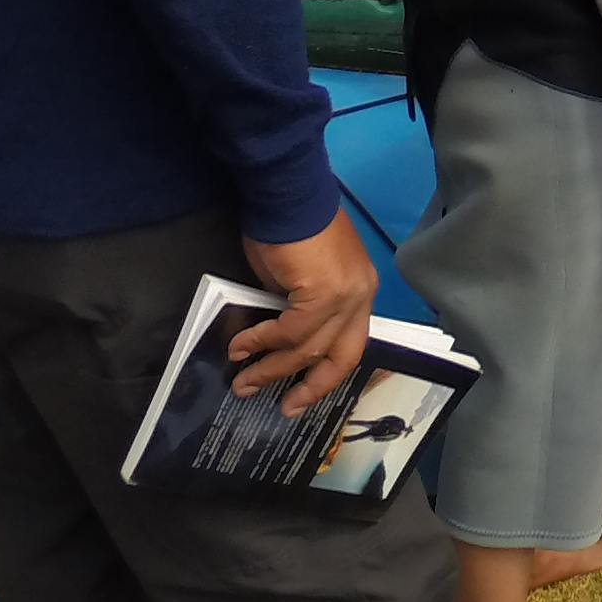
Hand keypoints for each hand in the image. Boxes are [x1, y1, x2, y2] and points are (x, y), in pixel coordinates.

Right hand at [227, 207, 377, 415]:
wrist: (287, 193)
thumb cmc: (291, 229)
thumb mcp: (300, 280)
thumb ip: (298, 310)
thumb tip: (278, 344)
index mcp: (361, 292)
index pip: (350, 345)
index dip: (324, 374)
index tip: (300, 397)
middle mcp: (361, 296)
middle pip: (340, 357)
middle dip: (310, 387)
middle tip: (284, 408)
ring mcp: (347, 295)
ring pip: (308, 348)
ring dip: (271, 368)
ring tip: (242, 382)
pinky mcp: (325, 293)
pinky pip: (290, 332)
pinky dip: (262, 342)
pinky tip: (240, 347)